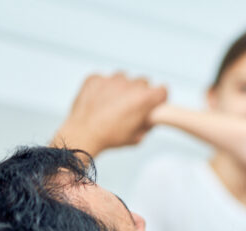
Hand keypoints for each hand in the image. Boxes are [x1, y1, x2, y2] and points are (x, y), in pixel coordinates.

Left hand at [51, 73, 167, 155]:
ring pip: (123, 78)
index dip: (159, 98)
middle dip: (140, 92)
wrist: (83, 134)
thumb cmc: (110, 137)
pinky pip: (104, 79)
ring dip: (122, 88)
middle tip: (132, 106)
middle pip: (143, 82)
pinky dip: (104, 88)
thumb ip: (148, 124)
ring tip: (114, 103)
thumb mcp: (137, 137)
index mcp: (144, 99)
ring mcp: (111, 80)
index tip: (155, 104)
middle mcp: (129, 85)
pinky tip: (99, 102)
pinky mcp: (95, 78)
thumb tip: (150, 118)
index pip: (163, 90)